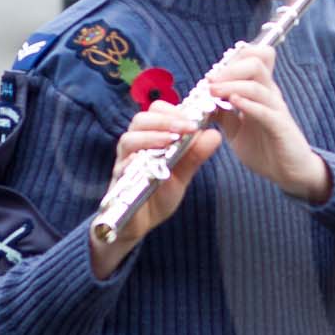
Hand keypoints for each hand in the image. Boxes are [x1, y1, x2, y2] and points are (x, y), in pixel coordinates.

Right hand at [90, 103, 222, 278]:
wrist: (138, 224)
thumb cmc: (158, 193)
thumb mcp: (183, 174)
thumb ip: (196, 155)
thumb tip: (215, 134)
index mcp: (150, 139)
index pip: (157, 112)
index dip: (175, 111)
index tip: (195, 119)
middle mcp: (134, 147)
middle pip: (141, 120)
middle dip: (165, 120)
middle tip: (187, 127)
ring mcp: (124, 163)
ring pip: (128, 139)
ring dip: (151, 137)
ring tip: (171, 141)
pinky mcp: (118, 182)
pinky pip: (121, 167)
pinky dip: (134, 161)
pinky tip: (149, 161)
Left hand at [204, 43, 329, 202]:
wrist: (288, 172)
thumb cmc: (264, 148)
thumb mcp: (235, 128)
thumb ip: (222, 112)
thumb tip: (200, 100)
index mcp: (260, 91)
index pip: (253, 59)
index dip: (233, 59)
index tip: (212, 73)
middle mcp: (270, 95)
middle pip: (256, 63)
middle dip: (229, 68)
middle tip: (210, 80)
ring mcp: (276, 110)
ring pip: (257, 86)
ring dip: (232, 85)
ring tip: (213, 91)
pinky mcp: (281, 127)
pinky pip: (265, 111)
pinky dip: (248, 104)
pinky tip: (233, 103)